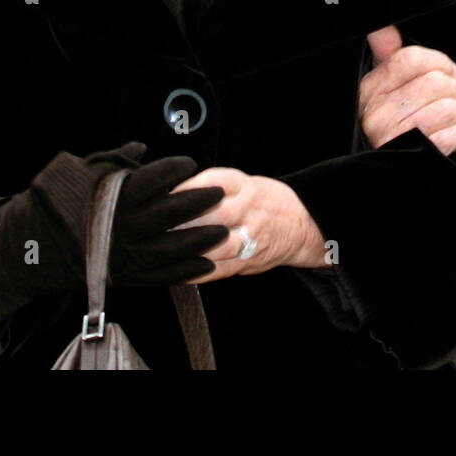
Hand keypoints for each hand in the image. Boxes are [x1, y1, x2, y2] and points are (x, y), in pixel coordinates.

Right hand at [0, 142, 225, 332]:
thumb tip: (141, 149)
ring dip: (200, 240)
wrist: (32, 246)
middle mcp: (120, 227)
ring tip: (224, 230)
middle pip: (168, 215)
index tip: (192, 165)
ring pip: (170, 249)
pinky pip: (160, 276)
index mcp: (112, 198)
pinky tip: (207, 263)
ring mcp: (123, 255)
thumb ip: (115, 160)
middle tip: (222, 193)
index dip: (175, 171)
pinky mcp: (124, 276)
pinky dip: (186, 270)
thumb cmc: (61, 203)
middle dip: (198, 203)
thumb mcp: (83, 172)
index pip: (153, 180)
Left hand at [171, 168, 327, 282]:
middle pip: (214, 214)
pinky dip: (194, 272)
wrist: (302, 224)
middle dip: (183, 221)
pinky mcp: (246, 262)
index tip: (163, 195)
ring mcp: (249, 239)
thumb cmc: (264, 201)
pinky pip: (217, 270)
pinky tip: (175, 270)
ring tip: (159, 248)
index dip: (188, 189)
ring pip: (215, 245)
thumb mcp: (243, 183)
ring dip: (185, 248)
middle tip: (154, 225)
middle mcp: (249, 211)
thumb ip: (211, 186)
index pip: (215, 183)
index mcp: (245, 187)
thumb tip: (170, 191)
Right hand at [359, 25, 455, 154]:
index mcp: (368, 90)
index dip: (439, 62)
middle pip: (433, 83)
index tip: (454, 71)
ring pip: (445, 109)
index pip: (408, 60)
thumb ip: (388, 59)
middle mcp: (375, 114)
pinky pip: (449, 137)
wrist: (386, 174)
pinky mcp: (411, 160)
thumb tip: (384, 28)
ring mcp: (391, 139)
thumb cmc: (393, 126)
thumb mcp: (384, 92)